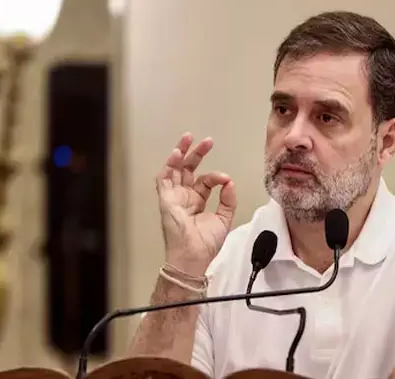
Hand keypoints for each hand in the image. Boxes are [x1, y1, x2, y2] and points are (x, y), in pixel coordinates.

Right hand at [156, 132, 236, 275]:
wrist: (194, 256)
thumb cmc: (205, 244)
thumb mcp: (224, 218)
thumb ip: (228, 200)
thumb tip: (229, 182)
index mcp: (197, 201)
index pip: (205, 180)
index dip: (216, 176)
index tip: (225, 179)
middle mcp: (184, 197)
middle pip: (188, 169)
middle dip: (197, 153)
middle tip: (207, 141)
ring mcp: (174, 197)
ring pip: (174, 169)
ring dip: (180, 153)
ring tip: (188, 138)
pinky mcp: (166, 199)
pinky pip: (164, 179)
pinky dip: (169, 165)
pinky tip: (176, 154)